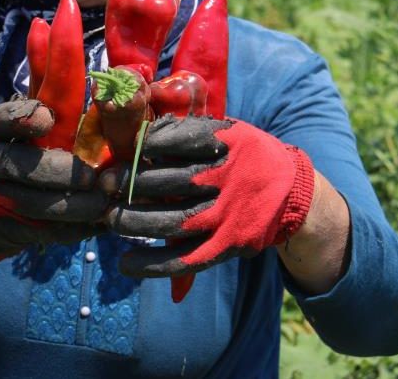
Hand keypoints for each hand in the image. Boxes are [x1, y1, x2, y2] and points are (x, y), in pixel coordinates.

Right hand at [0, 99, 107, 263]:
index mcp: (0, 129)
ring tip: (103, 202)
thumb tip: (70, 50)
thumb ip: (51, 91)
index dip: (24, 118)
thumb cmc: (25, 148)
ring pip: (35, 204)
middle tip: (93, 177)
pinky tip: (99, 223)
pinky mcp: (12, 228)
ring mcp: (0, 197)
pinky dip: (75, 229)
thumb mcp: (31, 118)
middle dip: (62, 173)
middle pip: (24, 167)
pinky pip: (44, 231)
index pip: (6, 119)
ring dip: (74, 206)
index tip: (46, 118)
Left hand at [103, 114, 314, 277]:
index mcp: (224, 144)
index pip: (176, 141)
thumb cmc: (246, 156)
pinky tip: (126, 265)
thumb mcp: (228, 132)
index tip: (120, 148)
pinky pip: (186, 259)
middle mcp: (224, 179)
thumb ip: (188, 131)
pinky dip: (153, 265)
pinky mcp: (228, 245)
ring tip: (108, 219)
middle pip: (167, 182)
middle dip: (129, 183)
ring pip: (171, 222)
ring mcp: (226, 215)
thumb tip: (138, 132)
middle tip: (103, 184)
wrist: (294, 192)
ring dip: (132, 222)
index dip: (143, 146)